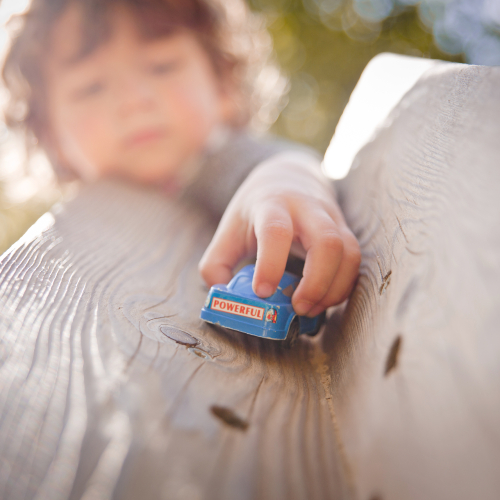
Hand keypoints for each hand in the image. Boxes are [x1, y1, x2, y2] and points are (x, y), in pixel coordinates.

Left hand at [198, 151, 360, 316]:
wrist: (288, 177)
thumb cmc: (256, 210)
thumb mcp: (228, 229)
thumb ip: (216, 263)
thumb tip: (222, 295)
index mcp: (272, 205)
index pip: (276, 232)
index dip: (271, 264)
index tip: (263, 292)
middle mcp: (308, 208)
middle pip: (326, 242)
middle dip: (316, 282)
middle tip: (298, 309)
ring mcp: (331, 218)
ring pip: (348, 252)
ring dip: (334, 288)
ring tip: (310, 310)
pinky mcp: (345, 231)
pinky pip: (355, 260)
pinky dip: (343, 286)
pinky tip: (324, 300)